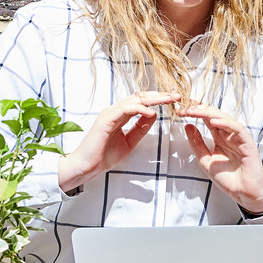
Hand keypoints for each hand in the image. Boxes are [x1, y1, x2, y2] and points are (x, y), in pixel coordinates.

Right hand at [57, 92, 177, 191]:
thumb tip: (154, 115)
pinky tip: (151, 111)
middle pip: (140, 97)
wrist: (85, 167)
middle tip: (177, 95)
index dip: (158, 99)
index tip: (174, 100)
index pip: (141, 101)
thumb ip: (140, 129)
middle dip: (160, 95)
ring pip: (134, 100)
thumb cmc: (102, 156)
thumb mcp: (129, 142)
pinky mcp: (105, 120)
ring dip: (153, 99)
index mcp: (119, 115)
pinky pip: (125, 109)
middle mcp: (114, 111)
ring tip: (169, 100)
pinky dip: (139, 109)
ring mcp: (109, 114)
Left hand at [178, 103, 262, 213]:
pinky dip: (226, 123)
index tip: (180, 109)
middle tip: (184, 107)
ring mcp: (239, 138)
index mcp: (220, 137)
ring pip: (225, 119)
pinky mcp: (248, 143)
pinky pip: (237, 129)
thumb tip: (187, 126)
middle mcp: (229, 135)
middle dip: (199, 110)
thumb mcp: (205, 160)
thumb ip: (197, 144)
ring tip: (195, 111)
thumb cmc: (227, 178)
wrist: (242, 193)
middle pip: (215, 115)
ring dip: (209, 113)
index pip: (207, 119)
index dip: (195, 112)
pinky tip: (214, 121)